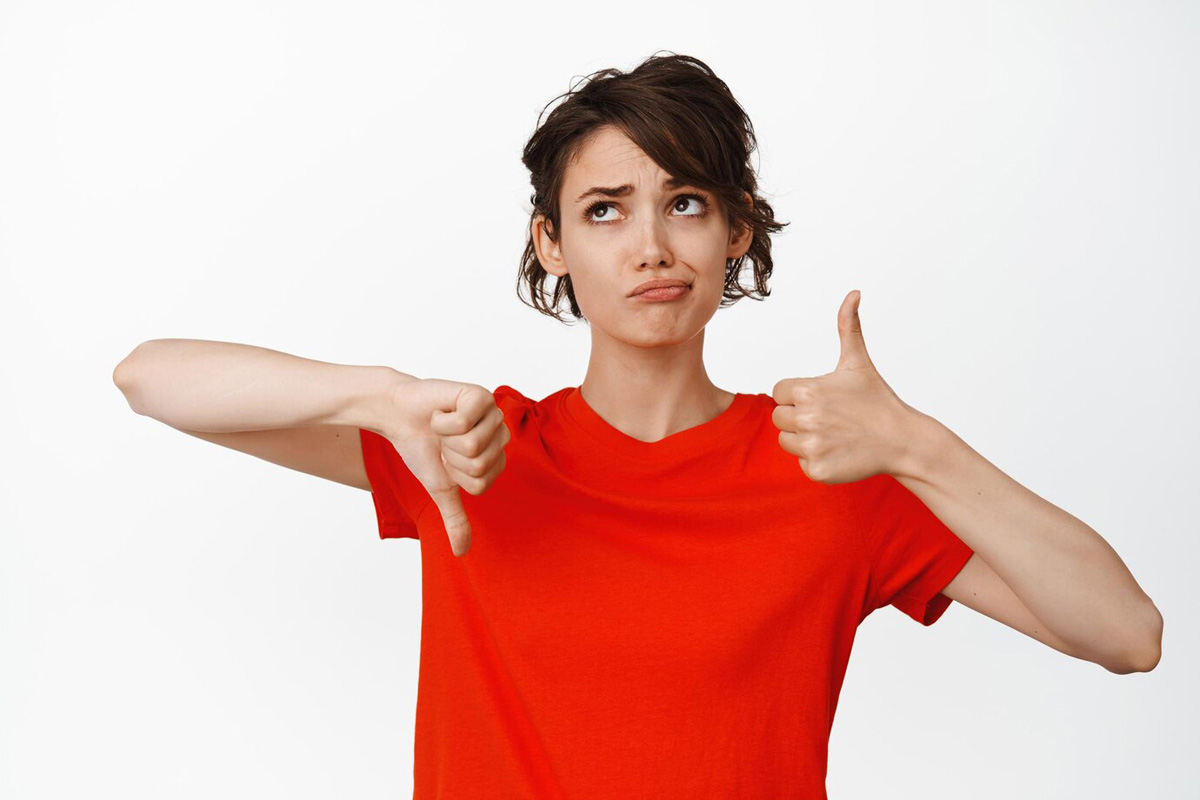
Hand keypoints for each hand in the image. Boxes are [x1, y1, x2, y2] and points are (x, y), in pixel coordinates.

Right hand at [380, 377, 510, 556]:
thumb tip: (461, 553)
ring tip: (442, 427)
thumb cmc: (421, 448)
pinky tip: (440, 412)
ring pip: (472, 444)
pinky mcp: (479, 394)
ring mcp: (492, 412)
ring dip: (446, 437)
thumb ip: (455, 518)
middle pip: (478, 465)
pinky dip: (441, 420)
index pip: (481, 483)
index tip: (446, 460)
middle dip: (450, 456)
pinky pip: (463, 421)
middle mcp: (499, 433)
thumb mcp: (440, 488)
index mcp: (496, 456)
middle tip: (443, 441)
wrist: (397, 416)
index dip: (455, 475)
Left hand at [771, 290, 918, 483]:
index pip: (778, 393)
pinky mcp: (817, 469)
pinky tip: (839, 451)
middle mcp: (806, 418)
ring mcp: (811, 446)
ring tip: (834, 434)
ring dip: (804, 439)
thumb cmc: (877, 400)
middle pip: (779, 417)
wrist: (902, 440)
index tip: (824, 399)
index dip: (798, 396)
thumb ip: (848, 326)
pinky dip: (817, 460)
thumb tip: (854, 293)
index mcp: (807, 390)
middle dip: (799, 417)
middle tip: (830, 418)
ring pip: (786, 441)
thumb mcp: (858, 362)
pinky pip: (801, 463)